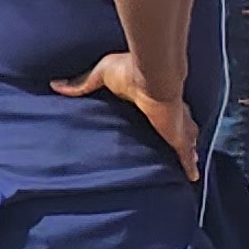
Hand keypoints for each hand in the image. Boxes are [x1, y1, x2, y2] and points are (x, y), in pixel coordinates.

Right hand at [52, 54, 197, 177]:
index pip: (157, 111)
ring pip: (186, 142)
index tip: (157, 124)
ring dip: (187, 152)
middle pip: (178, 127)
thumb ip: (81, 84)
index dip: (160, 118)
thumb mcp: (100, 76)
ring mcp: (176, 126)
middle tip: (178, 147)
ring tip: (187, 164)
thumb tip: (55, 85)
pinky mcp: (179, 137)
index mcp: (151, 99)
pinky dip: (190, 167)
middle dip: (180, 136)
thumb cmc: (130, 71)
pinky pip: (186, 156)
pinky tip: (193, 177)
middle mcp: (168, 113)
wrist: (153, 76)